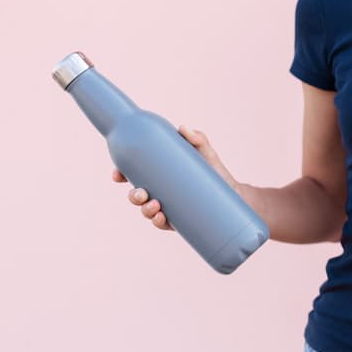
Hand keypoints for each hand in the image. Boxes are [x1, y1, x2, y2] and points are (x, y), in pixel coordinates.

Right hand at [111, 125, 243, 230]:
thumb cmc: (215, 172)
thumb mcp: (206, 154)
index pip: (134, 174)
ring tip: (155, 206)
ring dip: (145, 210)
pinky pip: (163, 223)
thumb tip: (184, 128)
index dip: (121, 174)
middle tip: (141, 193)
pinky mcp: (179, 220)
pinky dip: (159, 222)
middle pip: (137, 195)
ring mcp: (168, 206)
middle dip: (133, 196)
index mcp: (160, 174)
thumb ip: (197, 139)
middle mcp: (160, 191)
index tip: (117, 174)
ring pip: (147, 210)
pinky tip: (161, 218)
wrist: (234, 195)